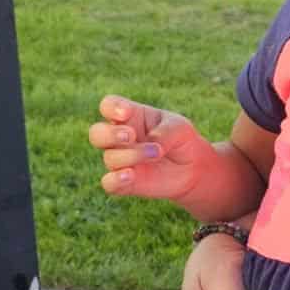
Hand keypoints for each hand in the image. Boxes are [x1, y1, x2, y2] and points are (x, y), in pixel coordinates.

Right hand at [88, 95, 209, 201]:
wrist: (192, 169)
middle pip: (97, 133)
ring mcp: (120, 161)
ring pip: (110, 158)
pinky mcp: (125, 183)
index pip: (108, 106)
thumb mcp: (179, 128)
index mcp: (129, 116)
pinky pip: (109, 183)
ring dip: (133, 155)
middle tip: (131, 135)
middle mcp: (119, 138)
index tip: (126, 112)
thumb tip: (152, 147)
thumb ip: (164, 133)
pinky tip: (130, 176)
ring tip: (156, 153)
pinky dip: (116, 180)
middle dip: (110, 134)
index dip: (111, 108)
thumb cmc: (181, 140)